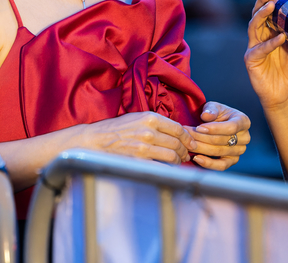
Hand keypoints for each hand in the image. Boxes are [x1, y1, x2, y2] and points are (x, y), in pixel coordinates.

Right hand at [83, 111, 197, 164]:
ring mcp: (144, 147)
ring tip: (178, 161)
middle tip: (186, 154)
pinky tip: (169, 169)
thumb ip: (157, 122)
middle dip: (185, 150)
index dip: (188, 137)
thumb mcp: (138, 118)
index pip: (178, 128)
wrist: (96, 141)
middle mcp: (149, 131)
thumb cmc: (117, 129)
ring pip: (172, 155)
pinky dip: (168, 169)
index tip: (191, 143)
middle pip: (177, 143)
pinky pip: (161, 167)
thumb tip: (178, 130)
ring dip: (178, 160)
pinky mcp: (138, 161)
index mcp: (150, 118)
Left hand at [185, 101, 250, 170]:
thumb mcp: (214, 107)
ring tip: (188, 144)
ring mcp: (240, 150)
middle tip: (187, 135)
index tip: (198, 127)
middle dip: (201, 137)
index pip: (231, 127)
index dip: (214, 128)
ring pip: (218, 152)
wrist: (219, 124)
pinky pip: (221, 165)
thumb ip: (211, 110)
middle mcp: (245, 137)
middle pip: (221, 140)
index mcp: (243, 121)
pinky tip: (196, 158)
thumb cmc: (217, 114)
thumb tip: (206, 116)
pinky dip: (208, 163)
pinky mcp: (233, 161)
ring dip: (201, 148)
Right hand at [244, 0, 287, 110]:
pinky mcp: (252, 62)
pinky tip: (281, 38)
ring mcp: (254, 49)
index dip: (269, 0)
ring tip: (271, 6)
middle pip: (257, 15)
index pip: (268, 12)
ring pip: (253, 27)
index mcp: (270, 32)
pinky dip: (270, 43)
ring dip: (261, 15)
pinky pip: (258, 50)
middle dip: (262, 1)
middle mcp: (260, 38)